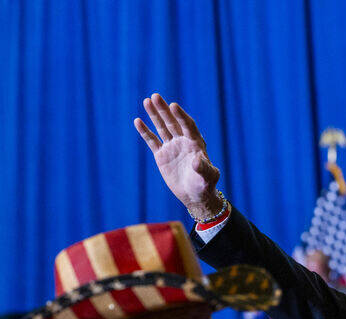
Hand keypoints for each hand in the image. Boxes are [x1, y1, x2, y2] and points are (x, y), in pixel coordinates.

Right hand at [134, 93, 221, 217]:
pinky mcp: (161, 155)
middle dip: (164, 110)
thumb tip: (197, 160)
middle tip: (155, 96)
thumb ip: (203, 168)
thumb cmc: (205, 185)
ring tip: (146, 101)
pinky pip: (152, 141)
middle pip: (173, 122)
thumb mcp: (208, 177)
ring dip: (154, 115)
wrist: (195, 195)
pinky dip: (145, 132)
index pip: (188, 125)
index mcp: (196, 143)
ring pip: (162, 128)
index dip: (181, 116)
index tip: (173, 106)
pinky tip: (138, 121)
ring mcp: (171, 147)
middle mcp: (183, 141)